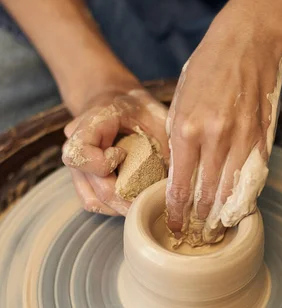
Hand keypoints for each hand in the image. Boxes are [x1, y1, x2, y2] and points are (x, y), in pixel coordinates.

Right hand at [62, 83, 168, 215]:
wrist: (114, 101)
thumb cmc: (138, 107)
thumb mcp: (154, 114)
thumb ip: (162, 140)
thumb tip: (180, 177)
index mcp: (90, 124)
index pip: (79, 153)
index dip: (102, 163)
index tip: (124, 154)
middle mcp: (75, 146)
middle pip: (93, 186)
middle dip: (125, 197)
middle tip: (150, 199)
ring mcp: (77, 166)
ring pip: (92, 200)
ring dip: (120, 206)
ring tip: (143, 201)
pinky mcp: (83, 180)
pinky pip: (93, 202)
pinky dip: (114, 207)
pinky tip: (132, 199)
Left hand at [166, 0, 281, 244]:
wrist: (245, 42)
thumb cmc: (207, 69)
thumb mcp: (180, 102)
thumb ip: (179, 141)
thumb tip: (180, 175)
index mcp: (187, 129)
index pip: (180, 186)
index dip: (177, 212)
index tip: (175, 226)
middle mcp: (215, 138)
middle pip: (207, 195)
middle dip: (200, 220)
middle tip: (196, 236)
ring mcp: (242, 139)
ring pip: (232, 190)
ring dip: (224, 214)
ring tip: (216, 229)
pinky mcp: (262, 136)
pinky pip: (253, 175)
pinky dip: (245, 195)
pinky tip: (238, 206)